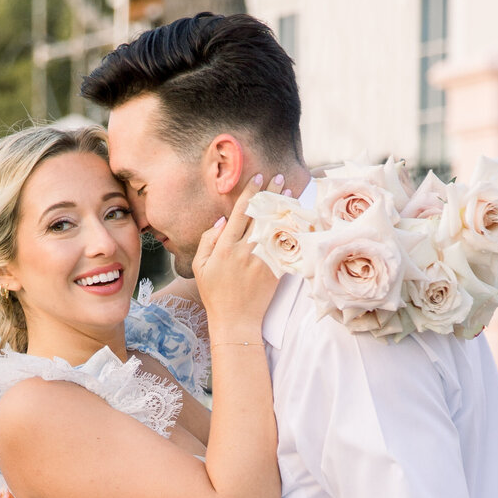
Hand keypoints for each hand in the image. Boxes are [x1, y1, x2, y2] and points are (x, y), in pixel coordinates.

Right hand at [193, 174, 280, 332]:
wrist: (235, 320)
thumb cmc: (215, 294)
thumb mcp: (200, 267)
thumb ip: (208, 240)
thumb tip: (222, 220)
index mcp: (225, 246)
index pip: (241, 211)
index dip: (250, 191)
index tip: (258, 176)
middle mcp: (245, 250)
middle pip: (262, 214)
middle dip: (271, 193)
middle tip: (280, 177)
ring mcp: (262, 260)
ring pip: (276, 226)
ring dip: (284, 207)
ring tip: (291, 192)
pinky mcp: (275, 270)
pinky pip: (285, 245)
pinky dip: (292, 230)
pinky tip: (297, 218)